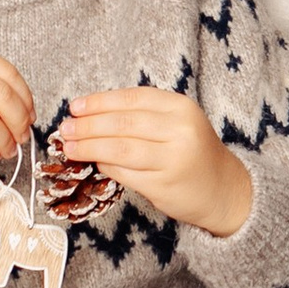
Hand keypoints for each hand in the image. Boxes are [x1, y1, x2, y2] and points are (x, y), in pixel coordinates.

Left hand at [57, 87, 252, 235]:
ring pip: (120, 149)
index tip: (76, 106)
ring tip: (70, 147)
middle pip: (122, 124)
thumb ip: (142, 116)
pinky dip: (105, 167)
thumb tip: (90, 114)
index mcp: (181, 108)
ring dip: (90, 147)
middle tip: (66, 128)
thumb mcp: (177, 123)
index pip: (132, 99)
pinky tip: (94, 163)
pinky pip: (125, 173)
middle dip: (88, 125)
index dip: (100, 101)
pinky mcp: (163, 185)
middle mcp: (179, 131)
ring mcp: (172, 159)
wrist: (222, 188)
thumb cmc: (192, 152)